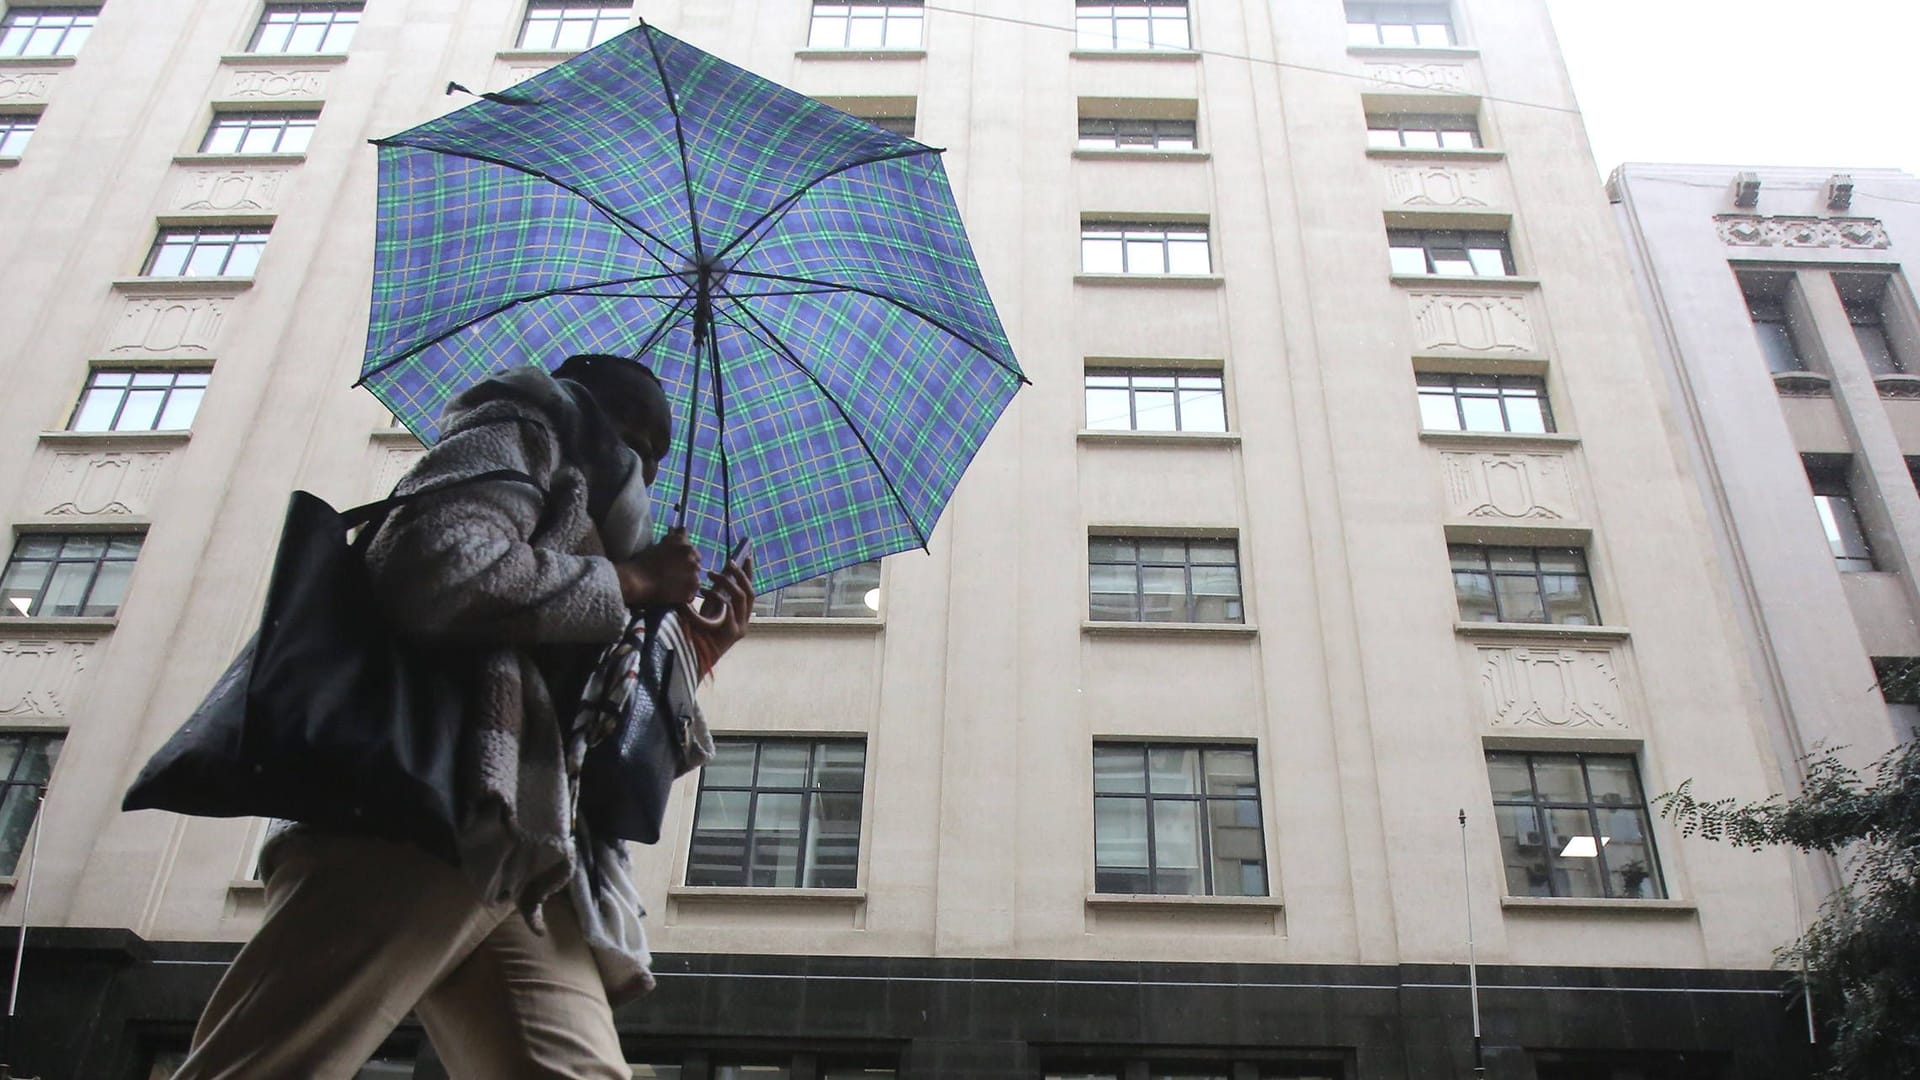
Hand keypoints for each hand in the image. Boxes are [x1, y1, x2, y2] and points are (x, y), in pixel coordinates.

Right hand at [616, 528, 700, 606]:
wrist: (636, 580)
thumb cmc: (643, 562)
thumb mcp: (661, 545)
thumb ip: (674, 537)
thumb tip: (683, 528)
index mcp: (685, 545)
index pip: (692, 551)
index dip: (683, 558)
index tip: (674, 564)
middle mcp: (692, 557)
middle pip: (696, 564)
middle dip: (687, 569)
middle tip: (672, 575)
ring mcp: (693, 574)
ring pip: (694, 579)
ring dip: (686, 582)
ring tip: (670, 585)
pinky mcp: (691, 590)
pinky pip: (691, 594)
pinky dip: (683, 596)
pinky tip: (671, 595)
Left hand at [679, 555, 753, 672]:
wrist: (693, 656)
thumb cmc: (698, 632)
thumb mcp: (709, 608)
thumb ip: (717, 593)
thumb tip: (719, 573)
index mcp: (740, 615)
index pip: (749, 589)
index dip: (749, 573)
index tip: (746, 556)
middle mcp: (744, 621)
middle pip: (750, 592)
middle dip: (740, 575)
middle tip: (729, 562)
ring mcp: (741, 627)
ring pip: (741, 598)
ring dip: (727, 582)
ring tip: (710, 574)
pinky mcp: (733, 633)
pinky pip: (729, 609)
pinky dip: (718, 597)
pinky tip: (705, 592)